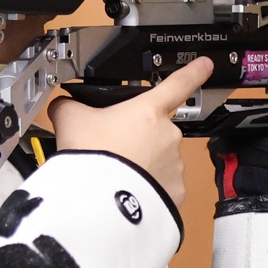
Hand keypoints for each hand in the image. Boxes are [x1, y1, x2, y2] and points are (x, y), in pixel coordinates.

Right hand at [47, 56, 210, 210]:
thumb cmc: (91, 157)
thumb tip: (63, 105)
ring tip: (116, 174)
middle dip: (136, 139)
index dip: (193, 72)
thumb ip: (69, 106)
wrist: (99, 201)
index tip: (204, 65)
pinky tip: (127, 191)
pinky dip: (147, 188)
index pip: (178, 84)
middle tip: (111, 150)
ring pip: (159, 160)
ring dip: (142, 165)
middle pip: (154, 131)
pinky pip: (162, 186)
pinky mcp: (175, 193)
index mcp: (148, 111)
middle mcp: (168, 135)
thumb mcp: (70, 120)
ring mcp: (174, 165)